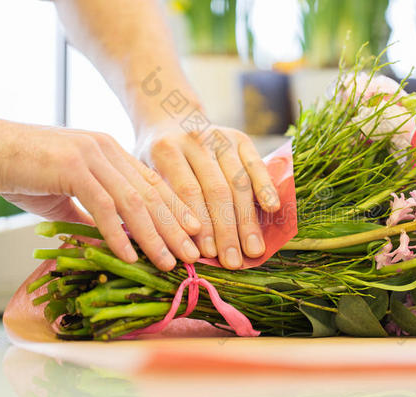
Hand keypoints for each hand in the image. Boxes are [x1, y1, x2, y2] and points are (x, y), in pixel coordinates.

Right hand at [0, 110, 201, 270]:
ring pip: (134, 202)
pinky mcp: (73, 168)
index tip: (195, 235)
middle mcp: (108, 151)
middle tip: (196, 254)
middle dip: (176, 228)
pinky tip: (130, 256)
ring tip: (170, 262)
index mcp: (111, 153)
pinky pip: (103, 206)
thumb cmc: (23, 170)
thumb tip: (110, 236)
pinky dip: (117, 234)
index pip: (153, 185)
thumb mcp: (67, 194)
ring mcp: (92, 157)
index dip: (176, 211)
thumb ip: (91, 211)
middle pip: (151, 194)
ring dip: (154, 236)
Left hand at [137, 122, 280, 268]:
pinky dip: (266, 187)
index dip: (200, 224)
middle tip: (233, 262)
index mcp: (166, 149)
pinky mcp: (240, 137)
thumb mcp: (143, 172)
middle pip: (216, 190)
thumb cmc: (154, 157)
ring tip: (253, 249)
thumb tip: (172, 247)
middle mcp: (196, 139)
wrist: (169, 116)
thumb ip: (158, 202)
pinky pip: (256, 165)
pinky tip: (272, 209)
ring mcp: (220, 136)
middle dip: (226, 230)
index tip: (207, 254)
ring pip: (238, 182)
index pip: (188, 191)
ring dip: (247, 219)